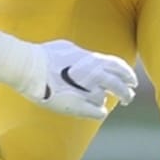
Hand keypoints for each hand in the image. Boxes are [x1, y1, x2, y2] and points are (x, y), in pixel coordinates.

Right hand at [0, 32, 136, 118]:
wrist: (28, 68)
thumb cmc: (43, 55)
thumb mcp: (66, 48)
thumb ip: (80, 54)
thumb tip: (86, 57)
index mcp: (92, 60)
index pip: (119, 67)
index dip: (128, 75)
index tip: (132, 81)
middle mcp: (94, 75)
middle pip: (119, 86)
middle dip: (126, 92)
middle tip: (128, 97)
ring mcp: (86, 91)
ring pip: (105, 99)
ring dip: (109, 100)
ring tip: (115, 103)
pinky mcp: (78, 106)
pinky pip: (97, 111)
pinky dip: (100, 112)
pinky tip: (100, 112)